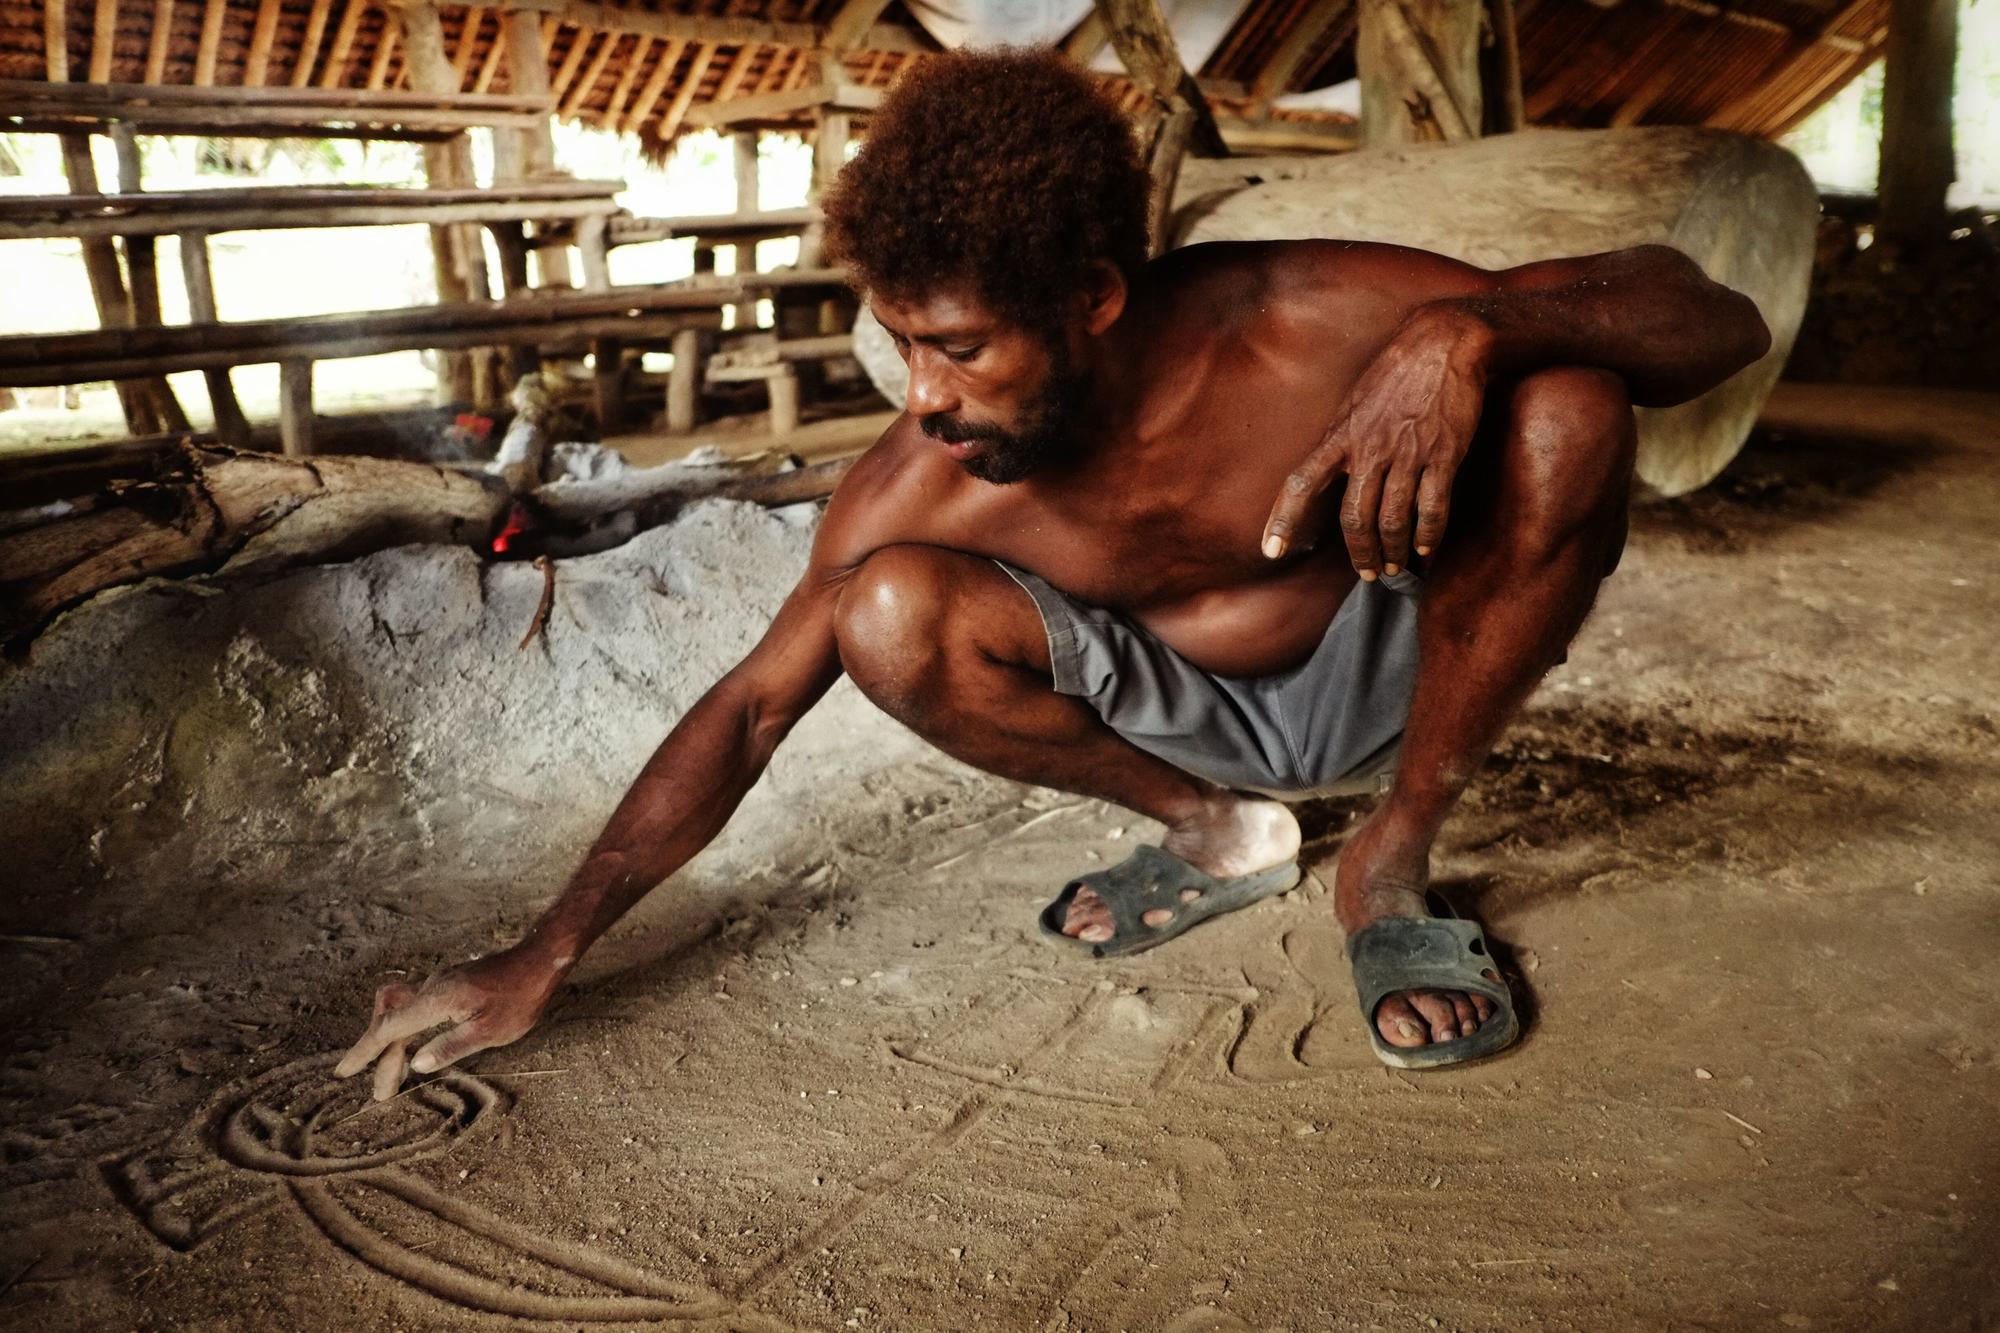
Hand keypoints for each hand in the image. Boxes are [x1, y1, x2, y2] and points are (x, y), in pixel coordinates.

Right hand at [334, 944, 568, 1099]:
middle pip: (391, 1022)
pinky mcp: (449, 984)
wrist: (539, 960)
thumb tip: (416, 1065)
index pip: (390, 1028)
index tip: (344, 1071)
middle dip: (380, 1057)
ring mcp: (440, 984)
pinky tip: (414, 1046)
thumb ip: (451, 1047)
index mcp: (438, 1000)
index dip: (365, 1051)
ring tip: (392, 1075)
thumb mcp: (491, 1032)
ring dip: (393, 1042)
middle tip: (381, 1092)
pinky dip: (407, 1028)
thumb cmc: (521, 998)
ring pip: (401, 1012)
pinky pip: (416, 1006)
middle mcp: (432, 989)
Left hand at [1262, 303, 1492, 577]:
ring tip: (1393, 568)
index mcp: (1341, 434)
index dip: (1283, 519)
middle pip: (1354, 517)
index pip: (1302, 482)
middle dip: (1359, 552)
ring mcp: (1407, 454)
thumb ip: (1341, 438)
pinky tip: (1425, 550)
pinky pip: (1432, 508)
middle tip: (1366, 572)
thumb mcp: (1354, 400)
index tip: (1271, 551)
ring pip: (1392, 520)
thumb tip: (1329, 470)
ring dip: (1391, 551)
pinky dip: (1428, 536)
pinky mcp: (1443, 456)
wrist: (1445, 341)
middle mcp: (1369, 449)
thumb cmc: (1397, 369)